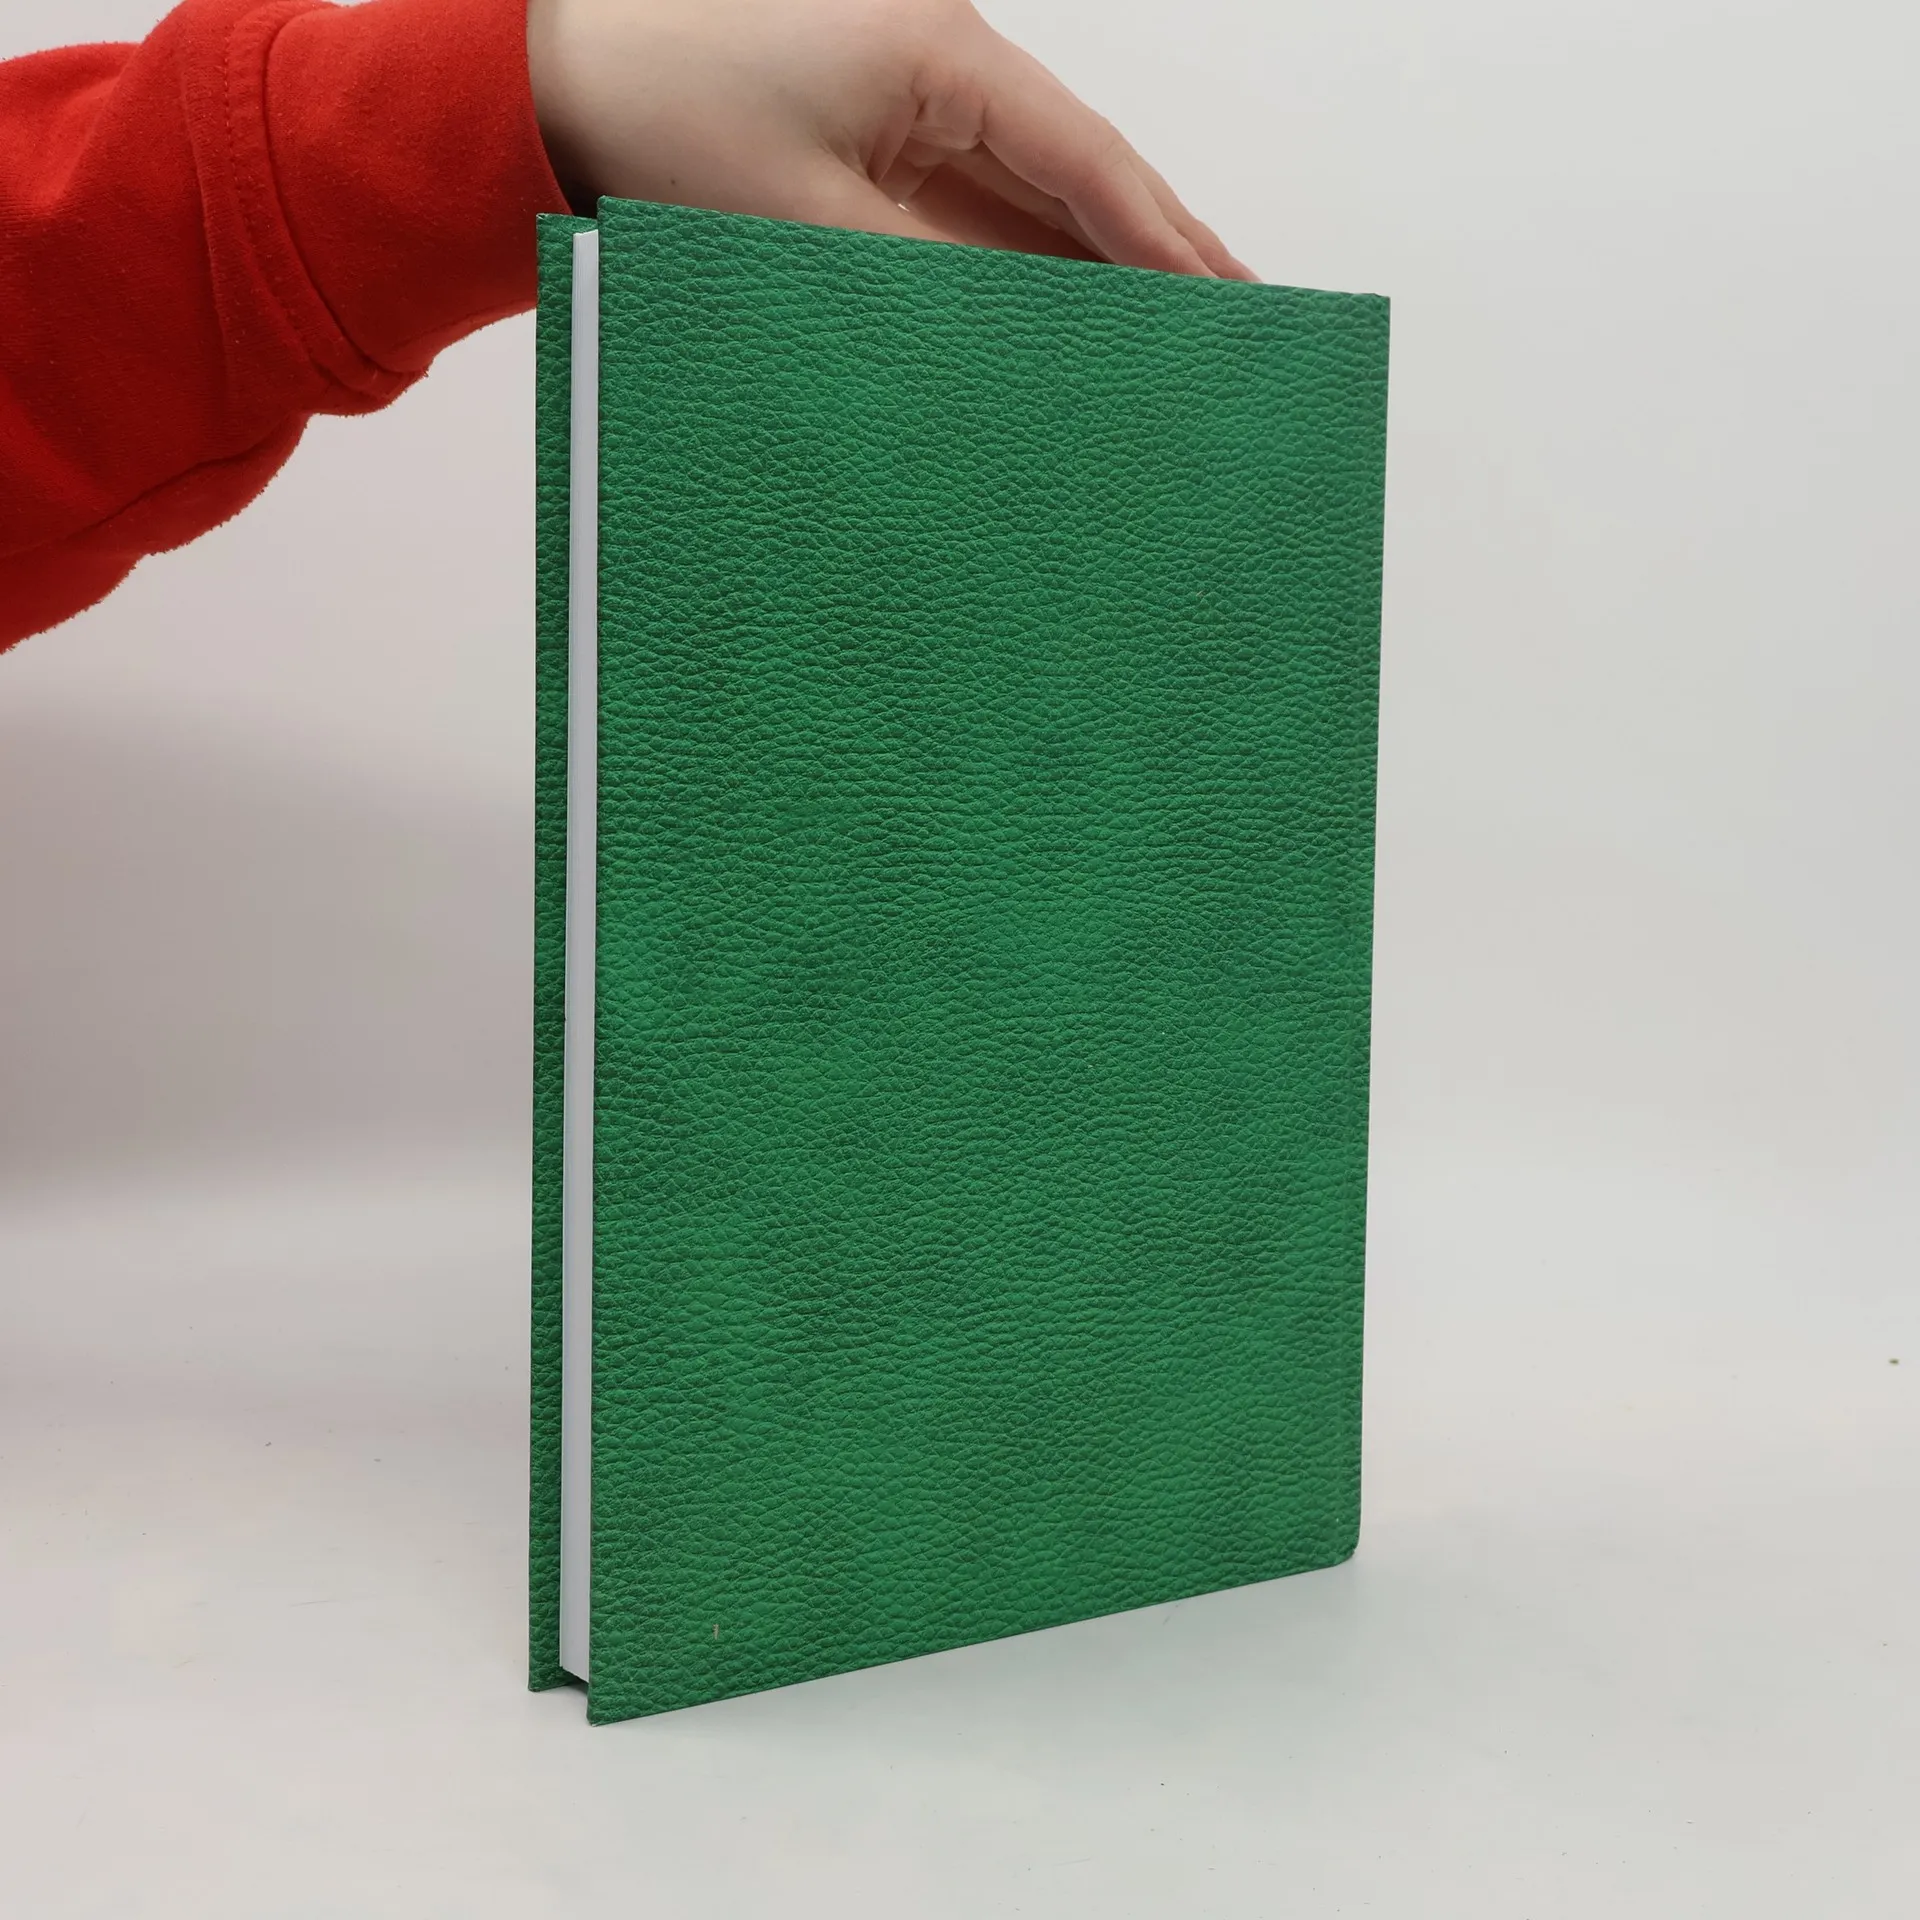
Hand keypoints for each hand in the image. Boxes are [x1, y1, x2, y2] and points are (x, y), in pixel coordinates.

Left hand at [525, 0, 1254, 277]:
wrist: (547, 82)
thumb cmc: (657, 119)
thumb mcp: (806, 225)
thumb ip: (933, 288)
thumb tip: (1031, 350)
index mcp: (941, 54)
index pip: (1088, 160)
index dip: (1165, 241)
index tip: (1232, 305)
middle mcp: (942, 65)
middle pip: (1079, 174)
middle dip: (1156, 254)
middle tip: (1240, 329)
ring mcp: (912, 104)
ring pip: (1033, 198)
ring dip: (1094, 271)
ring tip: (1173, 346)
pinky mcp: (877, 144)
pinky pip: (974, 215)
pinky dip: (1023, 272)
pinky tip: (1065, 329)